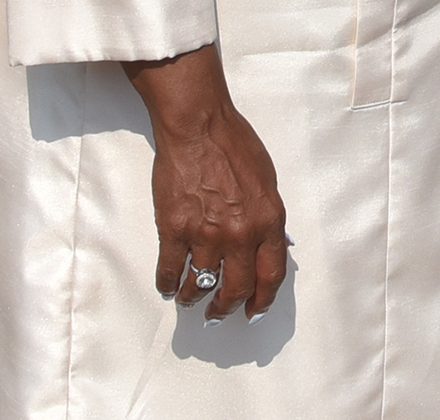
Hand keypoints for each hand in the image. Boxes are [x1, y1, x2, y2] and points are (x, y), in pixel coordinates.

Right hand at [123, 48, 287, 320]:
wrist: (198, 126)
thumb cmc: (234, 145)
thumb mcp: (267, 181)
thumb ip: (268, 216)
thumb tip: (270, 244)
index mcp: (268, 221)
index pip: (270, 275)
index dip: (262, 300)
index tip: (254, 311)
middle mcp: (239, 234)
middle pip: (236, 288)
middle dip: (227, 307)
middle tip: (219, 313)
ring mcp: (205, 234)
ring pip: (201, 284)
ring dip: (195, 298)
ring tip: (191, 300)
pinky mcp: (174, 229)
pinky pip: (171, 270)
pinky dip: (168, 284)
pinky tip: (168, 287)